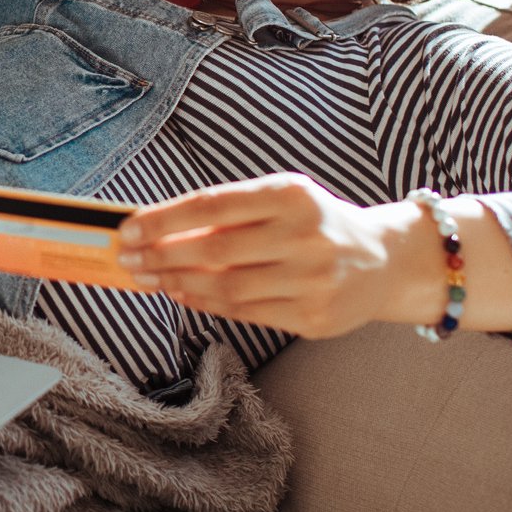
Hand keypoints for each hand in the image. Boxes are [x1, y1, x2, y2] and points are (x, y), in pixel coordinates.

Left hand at [116, 173, 417, 338]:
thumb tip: (157, 227)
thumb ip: (229, 211)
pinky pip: (245, 312)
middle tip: (128, 259)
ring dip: (177, 282)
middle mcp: (305, 235)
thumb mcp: (282, 199)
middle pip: (214, 248)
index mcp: (292, 195)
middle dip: (161, 255)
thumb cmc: (315, 223)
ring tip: (148, 278)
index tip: (128, 229)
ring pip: (226, 285)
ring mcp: (312, 279)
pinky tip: (182, 293)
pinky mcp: (314, 317)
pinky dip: (206, 303)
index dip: (164, 219)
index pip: (212, 204)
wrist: (383, 260)